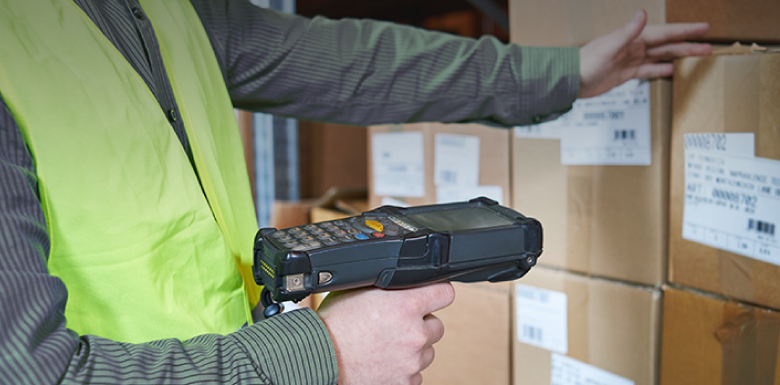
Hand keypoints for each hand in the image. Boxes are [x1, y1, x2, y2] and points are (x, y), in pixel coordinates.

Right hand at [317, 283, 455, 384]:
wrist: (320, 358)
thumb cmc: (334, 325)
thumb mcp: (360, 290)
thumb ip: (389, 285)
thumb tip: (404, 279)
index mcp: (406, 306)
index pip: (445, 293)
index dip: (435, 292)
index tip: (430, 295)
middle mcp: (414, 334)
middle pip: (437, 325)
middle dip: (420, 324)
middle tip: (395, 324)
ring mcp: (412, 362)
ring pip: (426, 352)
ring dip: (412, 348)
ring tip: (385, 345)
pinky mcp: (405, 383)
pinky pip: (415, 374)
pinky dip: (402, 369)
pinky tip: (383, 361)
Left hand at [579, 9, 711, 97]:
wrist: (570, 80)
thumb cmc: (585, 62)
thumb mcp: (608, 47)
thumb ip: (627, 32)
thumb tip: (642, 14)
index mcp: (633, 38)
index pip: (665, 32)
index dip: (685, 30)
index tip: (704, 27)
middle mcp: (634, 47)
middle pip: (667, 45)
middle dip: (688, 44)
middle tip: (709, 45)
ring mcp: (630, 60)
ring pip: (661, 57)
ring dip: (679, 56)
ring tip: (698, 56)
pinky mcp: (625, 74)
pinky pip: (648, 71)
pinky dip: (660, 70)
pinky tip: (672, 71)